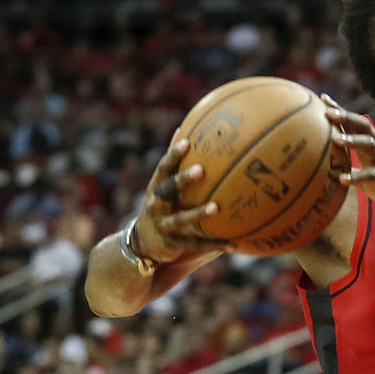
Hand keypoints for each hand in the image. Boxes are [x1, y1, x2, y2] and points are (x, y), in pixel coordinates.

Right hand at [135, 139, 228, 262]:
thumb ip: (174, 163)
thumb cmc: (161, 206)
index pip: (162, 168)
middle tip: (201, 170)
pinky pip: (194, 244)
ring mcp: (162, 226)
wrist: (142, 243)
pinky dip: (212, 244)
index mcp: (156, 189)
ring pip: (180, 219)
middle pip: (166, 191)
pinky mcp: (172, 245)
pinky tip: (232, 244)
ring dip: (197, 213)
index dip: (172, 155)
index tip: (186, 142)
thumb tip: (185, 128)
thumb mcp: (163, 186)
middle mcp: (155, 206)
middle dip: (181, 180)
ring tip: (216, 208)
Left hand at [323, 97, 374, 214]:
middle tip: (328, 112)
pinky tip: (342, 180)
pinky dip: (358, 176)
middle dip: (346, 117)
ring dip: (353, 140)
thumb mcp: (368, 175)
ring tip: (335, 139)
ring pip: (371, 145)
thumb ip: (351, 168)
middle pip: (363, 126)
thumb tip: (328, 170)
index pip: (355, 124)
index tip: (323, 99)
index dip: (341, 111)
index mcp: (372, 147)